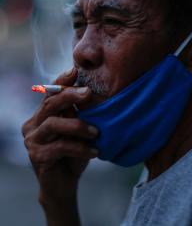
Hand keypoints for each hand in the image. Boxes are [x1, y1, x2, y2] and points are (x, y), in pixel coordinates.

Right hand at [22, 68, 98, 216]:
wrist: (65, 182)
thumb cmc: (73, 152)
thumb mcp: (78, 129)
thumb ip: (78, 113)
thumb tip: (90, 91)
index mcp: (43, 113)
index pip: (50, 92)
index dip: (62, 80)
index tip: (75, 70)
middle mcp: (33, 123)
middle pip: (49, 103)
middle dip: (69, 95)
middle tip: (88, 93)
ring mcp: (32, 140)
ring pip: (53, 124)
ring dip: (78, 126)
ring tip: (96, 132)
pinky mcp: (36, 156)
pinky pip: (60, 146)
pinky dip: (79, 147)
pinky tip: (95, 151)